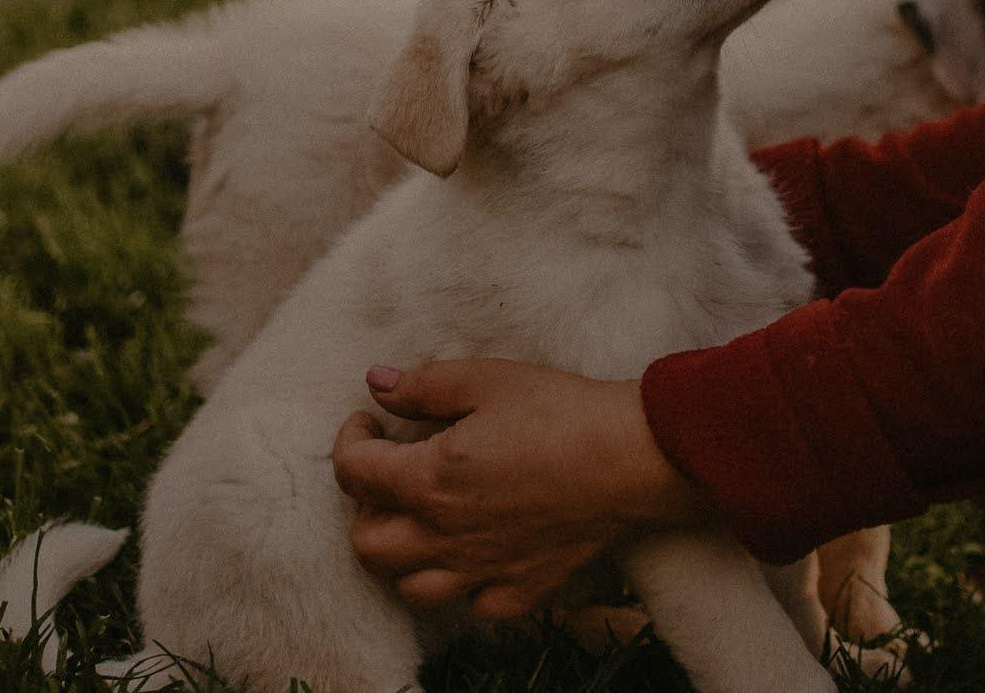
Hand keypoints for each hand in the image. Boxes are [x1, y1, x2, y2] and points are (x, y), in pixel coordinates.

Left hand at [330, 358, 712, 621]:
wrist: (634, 458)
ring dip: (402, 554)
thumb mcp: (486, 379)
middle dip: (363, 506)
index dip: (350, 439)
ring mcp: (483, 570)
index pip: (352, 473)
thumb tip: (377, 384)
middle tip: (389, 471)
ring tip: (422, 517)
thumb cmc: (562, 411)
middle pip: (367, 544)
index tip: (370, 420)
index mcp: (430, 480)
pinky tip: (475, 552)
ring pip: (410, 587)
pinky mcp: (523, 588)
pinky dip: (461, 584)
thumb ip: (423, 386)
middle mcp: (447, 536)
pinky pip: (472, 605)